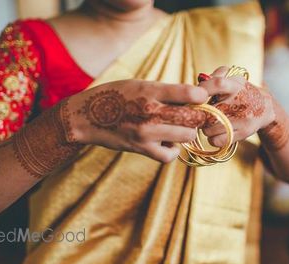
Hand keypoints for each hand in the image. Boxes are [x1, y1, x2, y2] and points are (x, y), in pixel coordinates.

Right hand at [61, 80, 208, 162]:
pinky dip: (172, 150)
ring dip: (186, 133)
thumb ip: (164, 92)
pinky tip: (166, 142)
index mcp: (150, 90)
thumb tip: (194, 97)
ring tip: (176, 127)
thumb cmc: (115, 96)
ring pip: (186, 136)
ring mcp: (146, 132)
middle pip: (193, 118)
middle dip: (197, 117)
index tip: (200, 98)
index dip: (202, 96)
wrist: (86, 116)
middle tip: (191, 115)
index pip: (189, 93)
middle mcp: (150, 111)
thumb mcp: (139, 84)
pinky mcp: (141, 148)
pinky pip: (169, 154)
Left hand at [199, 66, 275, 146]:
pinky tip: (216, 131)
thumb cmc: (241, 91)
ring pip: (208, 129)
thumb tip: (199, 86)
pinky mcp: (242, 133)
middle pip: (207, 112)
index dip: (203, 90)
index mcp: (235, 85)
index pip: (217, 84)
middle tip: (203, 112)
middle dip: (200, 114)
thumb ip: (215, 76)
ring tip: (211, 121)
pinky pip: (215, 140)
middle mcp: (240, 102)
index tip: (197, 97)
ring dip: (205, 127)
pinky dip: (211, 138)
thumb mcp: (232, 78)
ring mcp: (242, 119)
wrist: (264, 108)